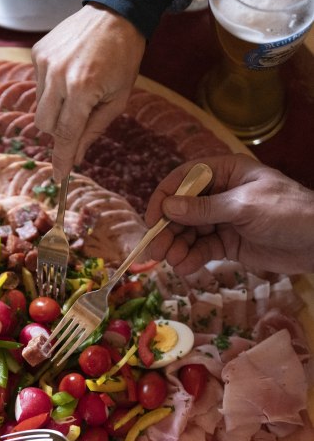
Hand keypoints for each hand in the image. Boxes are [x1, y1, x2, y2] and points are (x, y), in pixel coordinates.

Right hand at [32, 4, 144, 180]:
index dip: (61, 159)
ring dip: (56, 107)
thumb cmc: (123, 59)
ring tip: (77, 87)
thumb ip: (94, 131)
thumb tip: (77, 158)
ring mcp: (44, 62)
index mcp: (82, 90)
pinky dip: (51, 87)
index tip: (58, 176)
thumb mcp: (117, 100)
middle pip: (44, 125)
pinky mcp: (37, 52)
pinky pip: (38, 85)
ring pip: (39, 106)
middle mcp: (58, 76)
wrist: (115, 14)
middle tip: (79, 116)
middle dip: (59, 129)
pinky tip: (69, 72)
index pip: (65, 135)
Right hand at [145, 154, 313, 274]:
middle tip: (156, 251)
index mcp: (226, 172)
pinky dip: (192, 258)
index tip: (153, 220)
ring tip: (173, 261)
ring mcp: (223, 220)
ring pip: (189, 232)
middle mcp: (220, 194)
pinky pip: (202, 249)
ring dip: (177, 246)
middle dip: (167, 230)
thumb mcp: (245, 207)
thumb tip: (168, 207)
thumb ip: (206, 209)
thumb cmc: (288, 213)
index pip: (184, 179)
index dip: (164, 197)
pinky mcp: (228, 243)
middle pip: (182, 209)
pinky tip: (186, 267)